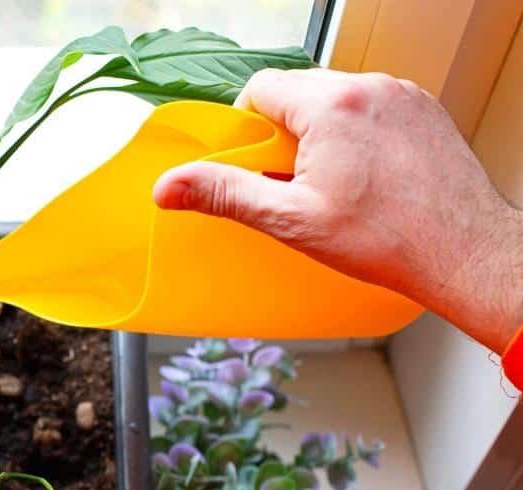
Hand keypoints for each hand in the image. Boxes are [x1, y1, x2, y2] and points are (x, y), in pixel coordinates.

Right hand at [153, 68, 522, 352]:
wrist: (465, 253)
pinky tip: (366, 180)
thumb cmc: (389, 240)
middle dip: (286, 132)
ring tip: (334, 185)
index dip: (249, 127)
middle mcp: (370, 89)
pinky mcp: (424, 112)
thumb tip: (171, 186)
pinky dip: (358, 136)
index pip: (263, 89)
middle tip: (294, 182)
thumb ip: (227, 194)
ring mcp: (403, 97)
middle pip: (300, 92)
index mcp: (331, 106)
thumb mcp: (290, 220)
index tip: (257, 163)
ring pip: (336, 101)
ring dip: (323, 134)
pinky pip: (372, 110)